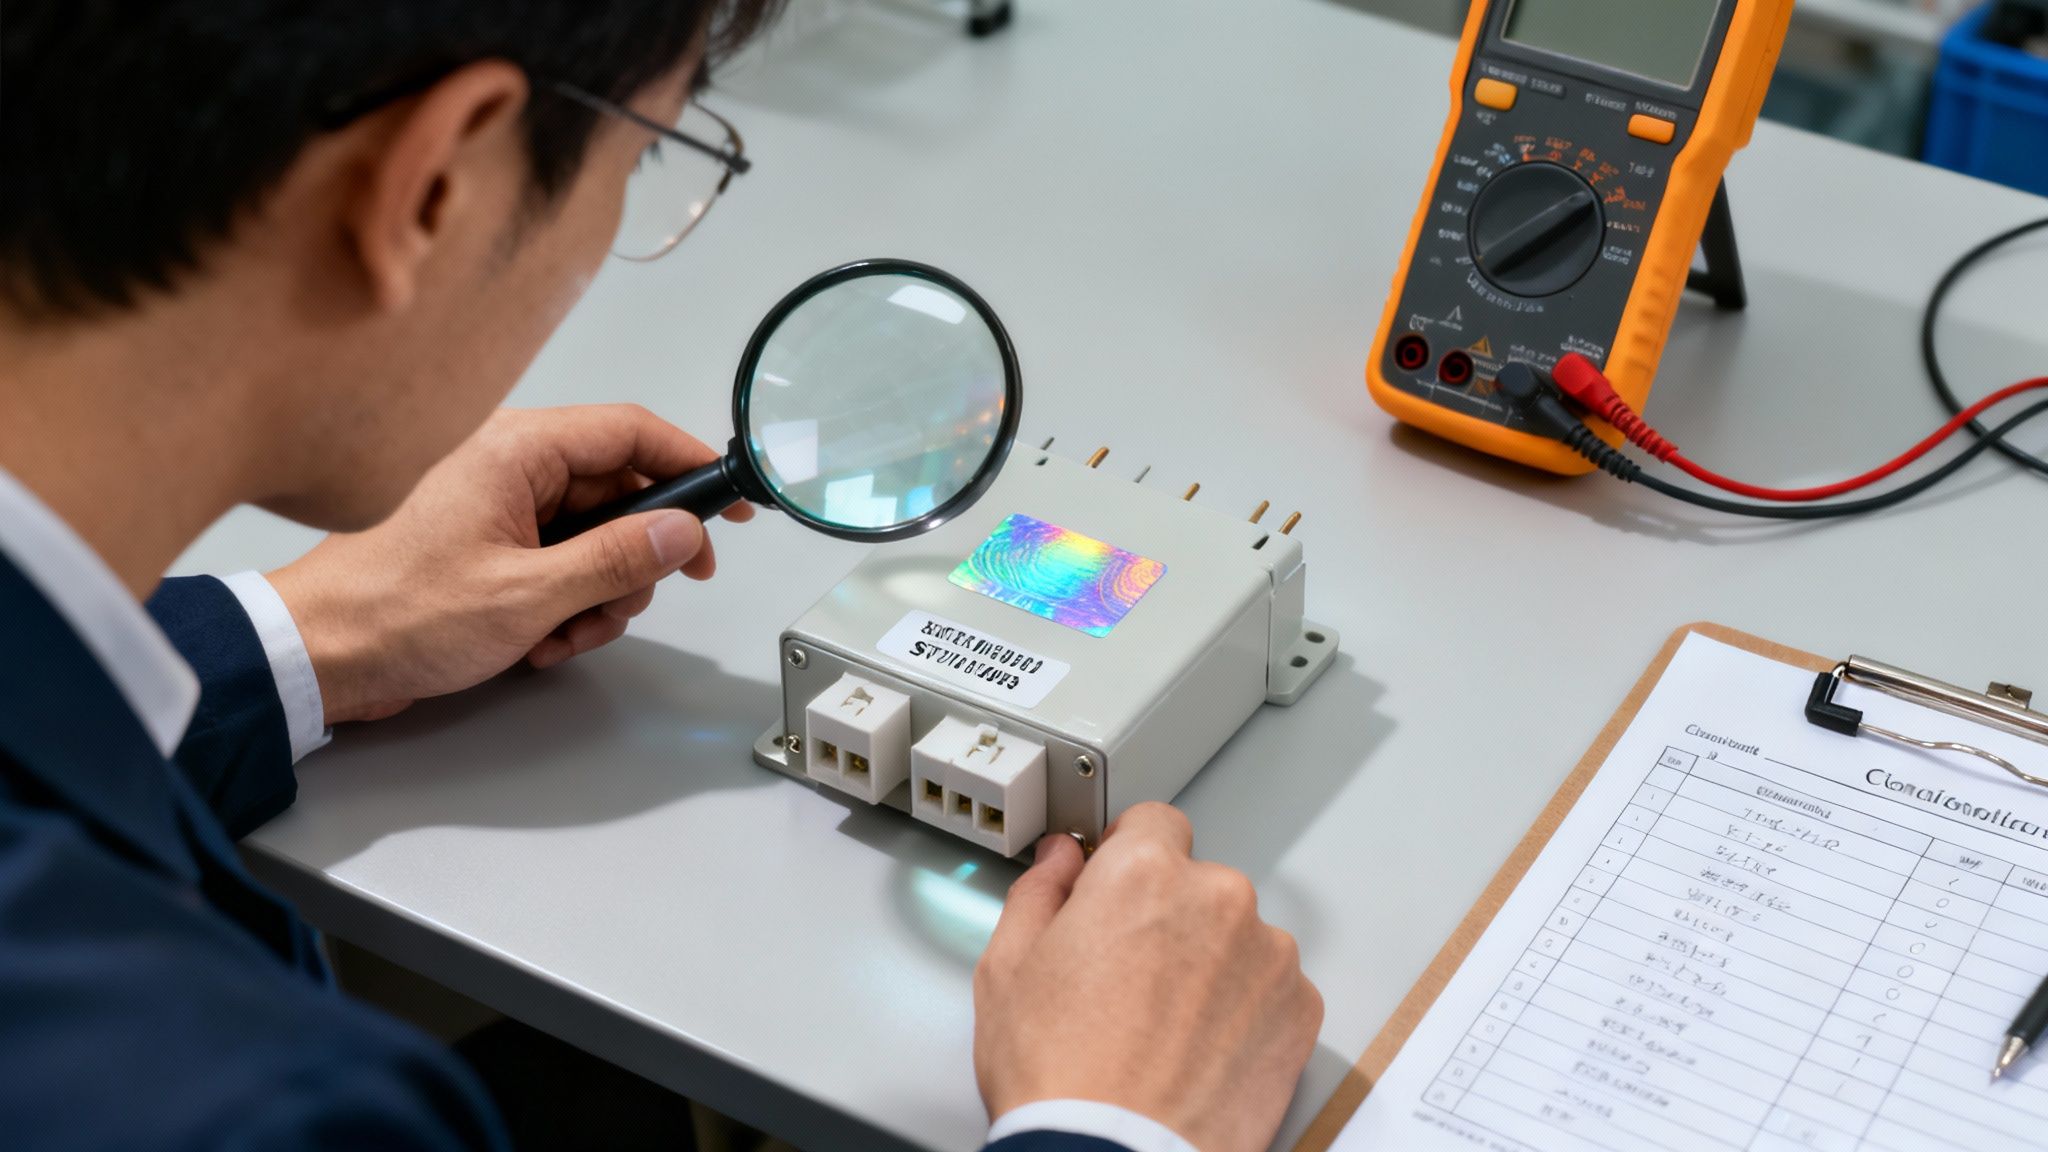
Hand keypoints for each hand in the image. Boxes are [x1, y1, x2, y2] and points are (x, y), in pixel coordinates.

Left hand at [267, 405, 751, 723]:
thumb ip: (616, 559)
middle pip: (621, 493)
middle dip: (636, 559)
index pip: (632, 432)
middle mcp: (513, 465)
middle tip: (641, 598)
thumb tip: (682, 532)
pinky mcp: (495, 544)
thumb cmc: (398, 612)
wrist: (321, 653)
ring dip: (598, 596)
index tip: (736, 504)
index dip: (693, 465)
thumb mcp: (528, 594)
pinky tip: (538, 640)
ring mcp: (503, 506)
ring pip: (598, 538)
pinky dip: (567, 607)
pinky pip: (565, 565)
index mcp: (518, 448)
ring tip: (562, 634)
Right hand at [974, 805, 1322, 1151]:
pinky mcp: (1300, 1010)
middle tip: (1126, 977)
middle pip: (1197, 883)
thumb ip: (1039, 891)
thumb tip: (1059, 862)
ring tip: (1163, 1024)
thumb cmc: (1062, 1077)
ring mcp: (1268, 956)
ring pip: (1237, 936)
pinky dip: (1244, 1008)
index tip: (1117, 889)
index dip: (1127, 856)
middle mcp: (1219, 899)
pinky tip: (1199, 1047)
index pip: (1153, 822)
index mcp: (1144, 873)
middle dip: (1167, 917)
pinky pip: (1271, 987)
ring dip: (1211, 962)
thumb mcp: (1007, 968)